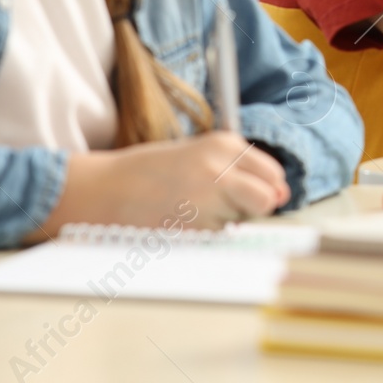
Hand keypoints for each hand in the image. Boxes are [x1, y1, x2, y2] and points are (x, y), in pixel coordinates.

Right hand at [41, 131, 289, 238]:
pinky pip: (219, 238)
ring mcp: (211, 197)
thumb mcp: (198, 158)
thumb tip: (280, 195)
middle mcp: (223, 166)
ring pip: (243, 221)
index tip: (240, 194)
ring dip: (226, 223)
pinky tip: (178, 224)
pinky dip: (205, 237)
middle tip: (216, 206)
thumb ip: (238, 171)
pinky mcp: (197, 227)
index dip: (262, 189)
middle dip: (252, 208)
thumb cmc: (147, 176)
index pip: (273, 173)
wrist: (101, 192)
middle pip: (269, 198)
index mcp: (224, 143)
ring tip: (189, 211)